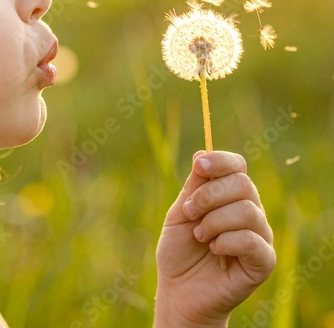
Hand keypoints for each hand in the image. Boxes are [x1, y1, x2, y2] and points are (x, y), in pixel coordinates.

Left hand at [154, 151, 275, 326]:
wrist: (179, 289)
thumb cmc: (179, 248)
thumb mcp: (180, 212)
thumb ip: (193, 186)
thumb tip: (202, 154)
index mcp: (229, 194)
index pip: (237, 166)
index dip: (220, 160)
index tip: (199, 165)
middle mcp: (249, 210)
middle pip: (242, 183)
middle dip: (208, 195)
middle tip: (190, 213)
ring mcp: (259, 235)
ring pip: (246, 210)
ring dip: (213, 221)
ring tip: (200, 236)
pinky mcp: (264, 261)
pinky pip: (252, 241)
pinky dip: (226, 242)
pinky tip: (214, 250)